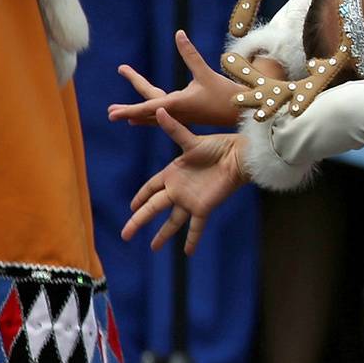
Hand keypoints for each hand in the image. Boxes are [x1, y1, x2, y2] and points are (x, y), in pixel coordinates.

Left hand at [109, 30, 247, 127]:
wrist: (244, 114)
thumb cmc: (226, 94)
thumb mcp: (206, 72)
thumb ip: (190, 54)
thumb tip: (178, 34)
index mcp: (177, 104)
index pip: (146, 106)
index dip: (128, 109)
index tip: (112, 114)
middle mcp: (177, 113)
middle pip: (147, 110)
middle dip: (128, 110)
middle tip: (109, 112)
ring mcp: (183, 116)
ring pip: (156, 116)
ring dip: (139, 114)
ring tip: (125, 116)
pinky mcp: (190, 116)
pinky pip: (165, 117)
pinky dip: (154, 115)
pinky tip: (153, 115)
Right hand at [122, 112, 247, 253]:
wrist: (239, 156)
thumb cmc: (217, 145)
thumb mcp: (191, 139)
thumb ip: (173, 128)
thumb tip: (159, 109)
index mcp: (172, 173)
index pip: (150, 189)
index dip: (140, 198)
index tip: (130, 207)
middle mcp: (178, 189)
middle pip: (153, 208)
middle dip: (138, 221)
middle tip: (125, 234)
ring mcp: (190, 200)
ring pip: (172, 222)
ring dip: (162, 235)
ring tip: (153, 249)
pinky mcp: (204, 207)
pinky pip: (196, 227)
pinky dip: (191, 240)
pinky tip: (187, 253)